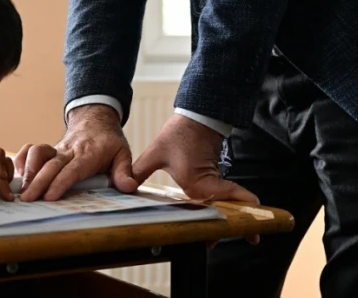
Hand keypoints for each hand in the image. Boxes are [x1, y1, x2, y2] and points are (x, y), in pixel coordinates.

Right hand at [13, 104, 139, 201]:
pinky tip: (19, 174)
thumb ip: (124, 171)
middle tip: (27, 200)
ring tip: (22, 190)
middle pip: (51, 164)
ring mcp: (57, 148)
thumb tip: (129, 186)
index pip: (72, 169)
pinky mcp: (49, 149)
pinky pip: (31, 149)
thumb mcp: (123, 154)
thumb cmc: (109, 141)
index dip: (60, 182)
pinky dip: (23, 159)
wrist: (96, 119)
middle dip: (38, 182)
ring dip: (29, 170)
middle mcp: (69, 150)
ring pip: (38, 152)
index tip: (50, 196)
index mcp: (88, 154)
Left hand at [132, 114, 259, 244]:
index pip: (219, 204)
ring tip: (227, 238)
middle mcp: (209, 185)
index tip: (217, 238)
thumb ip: (139, 171)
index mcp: (196, 182)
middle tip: (229, 241)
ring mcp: (216, 182)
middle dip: (232, 227)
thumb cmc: (179, 133)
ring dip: (231, 219)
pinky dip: (227, 208)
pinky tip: (223, 221)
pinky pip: (224, 197)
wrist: (199, 116)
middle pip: (227, 210)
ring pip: (228, 205)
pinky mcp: (217, 178)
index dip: (222, 222)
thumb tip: (124, 186)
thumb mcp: (156, 152)